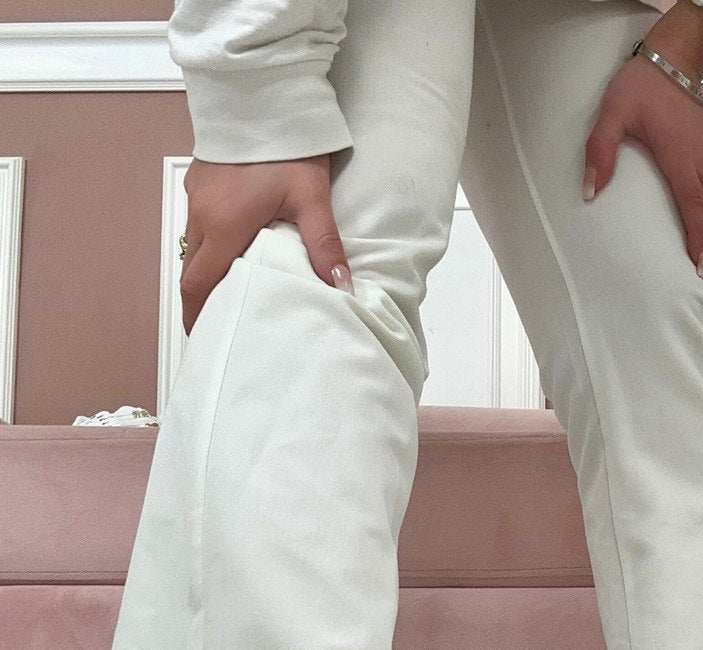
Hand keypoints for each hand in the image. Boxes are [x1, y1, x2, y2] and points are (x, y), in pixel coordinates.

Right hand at [179, 155, 352, 332]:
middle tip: (221, 323)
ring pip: (193, 249)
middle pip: (192, 272)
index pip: (199, 285)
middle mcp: (202, 214)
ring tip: (228, 293)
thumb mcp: (312, 198)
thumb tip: (342, 288)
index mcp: (224, 225)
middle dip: (202, 301)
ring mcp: (197, 196)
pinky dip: (209, 247)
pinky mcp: (200, 181)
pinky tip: (231, 251)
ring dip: (206, 273)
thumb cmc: (286, 144)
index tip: (207, 336)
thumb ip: (324, 246)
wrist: (263, 93)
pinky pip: (198, 224)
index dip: (199, 316)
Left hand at [584, 33, 702, 275]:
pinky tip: (701, 221)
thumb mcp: (611, 113)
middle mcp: (700, 160)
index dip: (699, 239)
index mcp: (680, 157)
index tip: (701, 266)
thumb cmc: (642, 84)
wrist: (673, 55)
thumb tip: (590, 192)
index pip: (694, 206)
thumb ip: (599, 151)